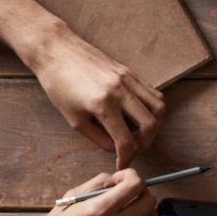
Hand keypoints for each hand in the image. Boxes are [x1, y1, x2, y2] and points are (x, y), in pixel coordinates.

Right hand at [4, 170, 156, 215]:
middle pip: (148, 201)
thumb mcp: (67, 202)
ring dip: (148, 209)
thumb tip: (114, 179)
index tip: (123, 177)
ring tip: (134, 207)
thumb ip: (93, 185)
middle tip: (128, 191)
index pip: (134, 186)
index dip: (131, 175)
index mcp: (97, 211)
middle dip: (141, 190)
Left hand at [23, 30, 164, 168]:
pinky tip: (141, 114)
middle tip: (137, 150)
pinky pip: (153, 93)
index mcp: (101, 105)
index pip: (125, 140)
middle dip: (146, 143)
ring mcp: (128, 80)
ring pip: (159, 107)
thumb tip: (115, 148)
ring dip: (155, 125)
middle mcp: (120, 91)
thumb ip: (97, 137)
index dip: (126, 157)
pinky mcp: (130, 73)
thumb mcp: (72, 117)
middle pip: (150, 124)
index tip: (124, 164)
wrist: (57, 51)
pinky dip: (153, 108)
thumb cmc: (58, 84)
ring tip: (143, 133)